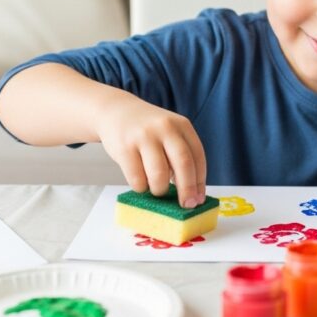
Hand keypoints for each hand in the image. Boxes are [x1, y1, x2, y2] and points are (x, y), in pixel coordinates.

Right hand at [95, 93, 206, 207]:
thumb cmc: (148, 130)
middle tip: (186, 205)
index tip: (198, 199)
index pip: (198, 156)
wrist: (116, 111)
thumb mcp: (169, 132)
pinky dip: (141, 187)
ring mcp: (144, 136)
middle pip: (183, 164)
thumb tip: (192, 193)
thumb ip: (181, 155)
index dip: (200, 181)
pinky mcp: (124, 147)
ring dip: (160, 189)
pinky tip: (140, 183)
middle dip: (187, 189)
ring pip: (159, 175)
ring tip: (157, 189)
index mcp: (182, 125)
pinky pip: (137, 179)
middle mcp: (165, 128)